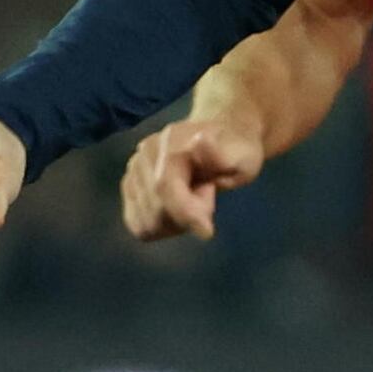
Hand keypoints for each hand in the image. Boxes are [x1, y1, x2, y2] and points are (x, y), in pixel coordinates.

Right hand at [119, 100, 270, 243]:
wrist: (220, 140)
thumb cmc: (236, 152)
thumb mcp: (243, 154)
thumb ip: (221, 155)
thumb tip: (200, 141)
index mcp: (171, 141)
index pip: (164, 186)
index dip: (184, 214)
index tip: (208, 231)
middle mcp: (145, 153)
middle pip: (155, 210)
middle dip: (186, 216)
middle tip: (206, 197)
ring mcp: (133, 170)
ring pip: (146, 222)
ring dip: (174, 222)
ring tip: (192, 200)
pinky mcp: (129, 185)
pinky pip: (137, 223)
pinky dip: (160, 226)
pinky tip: (178, 211)